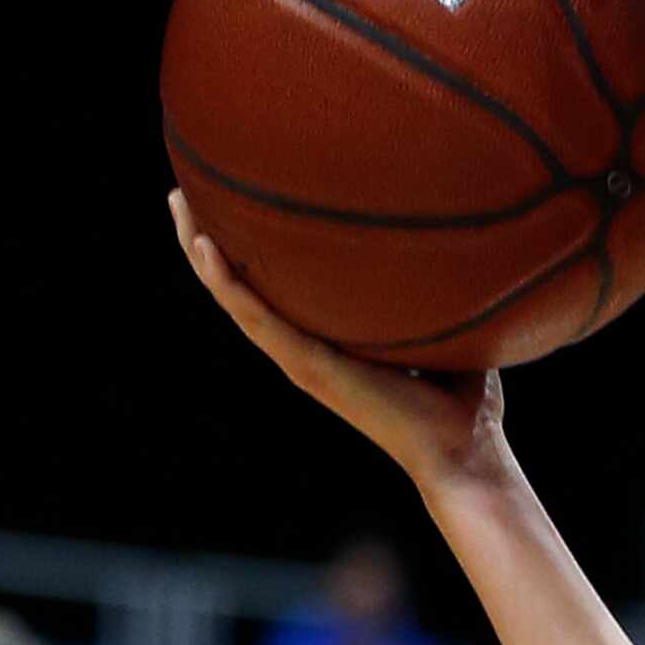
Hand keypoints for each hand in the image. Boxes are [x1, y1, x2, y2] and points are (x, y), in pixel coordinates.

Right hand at [168, 190, 517, 499]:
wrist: (463, 451)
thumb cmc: (463, 401)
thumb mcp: (444, 332)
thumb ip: (440, 297)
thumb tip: (466, 250)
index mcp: (329, 342)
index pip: (276, 291)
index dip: (249, 253)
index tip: (230, 204)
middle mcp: (305, 349)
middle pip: (241, 288)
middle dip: (208, 239)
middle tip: (183, 192)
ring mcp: (301, 359)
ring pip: (234, 298)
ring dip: (201, 250)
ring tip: (178, 202)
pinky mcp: (309, 366)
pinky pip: (258, 317)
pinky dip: (227, 282)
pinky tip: (204, 245)